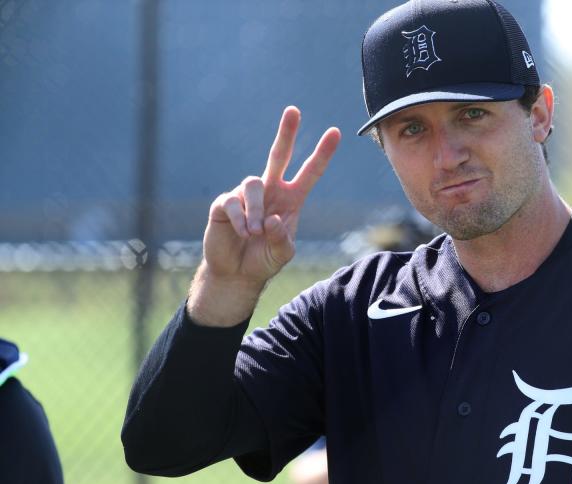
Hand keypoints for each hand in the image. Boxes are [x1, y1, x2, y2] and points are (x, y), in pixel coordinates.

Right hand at [203, 106, 340, 286]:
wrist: (236, 273)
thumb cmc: (264, 260)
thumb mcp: (282, 253)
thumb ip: (282, 238)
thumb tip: (272, 219)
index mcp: (291, 200)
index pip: (309, 172)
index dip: (322, 154)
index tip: (335, 132)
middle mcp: (270, 191)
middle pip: (278, 155)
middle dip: (286, 132)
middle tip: (294, 110)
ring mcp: (246, 195)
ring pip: (254, 183)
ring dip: (257, 211)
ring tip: (255, 233)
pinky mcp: (224, 202)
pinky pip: (233, 202)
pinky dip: (241, 220)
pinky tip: (243, 234)